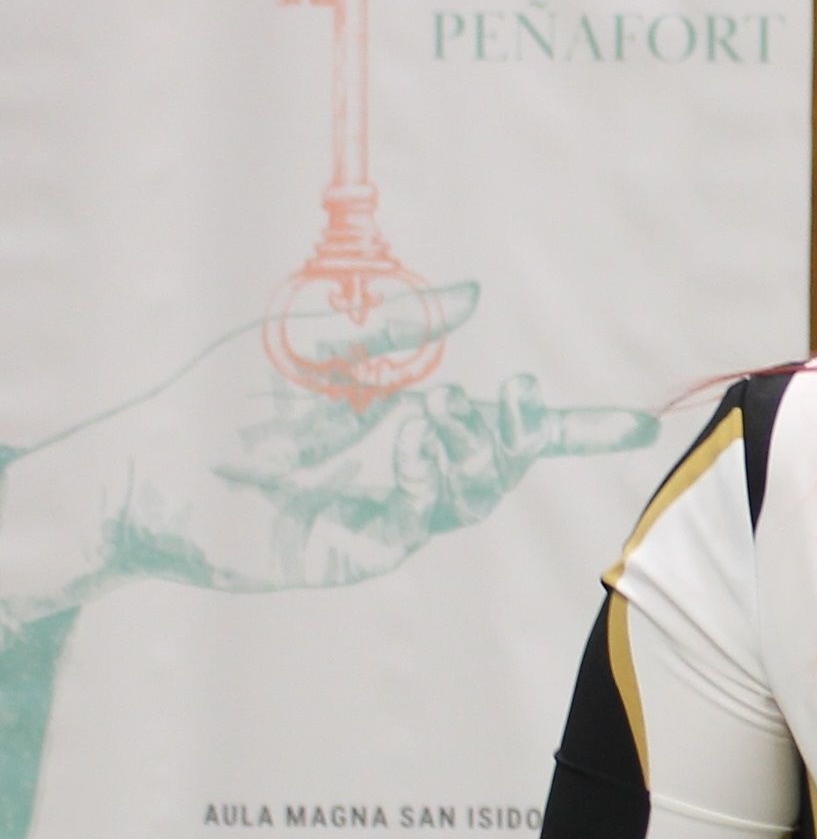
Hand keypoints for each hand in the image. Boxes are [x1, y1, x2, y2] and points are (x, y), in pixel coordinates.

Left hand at [0, 283, 656, 619]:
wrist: (159, 473)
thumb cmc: (224, 396)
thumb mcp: (310, 338)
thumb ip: (393, 325)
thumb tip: (471, 297)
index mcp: (406, 408)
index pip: (505, 420)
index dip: (572, 428)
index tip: (634, 427)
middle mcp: (410, 459)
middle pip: (505, 457)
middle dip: (520, 432)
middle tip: (507, 405)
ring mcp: (396, 505)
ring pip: (476, 487)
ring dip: (471, 454)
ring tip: (432, 421)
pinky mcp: (374, 540)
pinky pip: (430, 511)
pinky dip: (429, 476)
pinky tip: (398, 448)